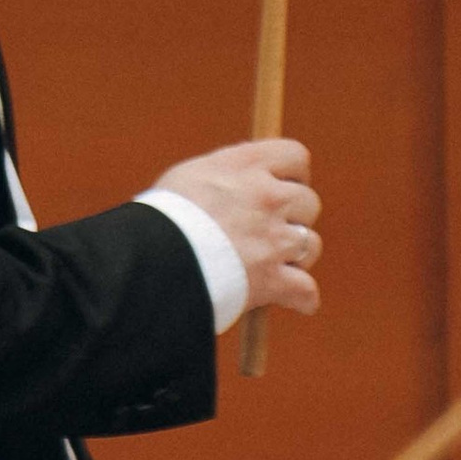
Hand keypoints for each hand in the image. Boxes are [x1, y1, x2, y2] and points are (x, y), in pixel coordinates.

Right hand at [154, 136, 318, 319]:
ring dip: (298, 256)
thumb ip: (222, 175)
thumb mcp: (188, 178)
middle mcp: (267, 198)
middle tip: (272, 231)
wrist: (150, 260)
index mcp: (246, 167)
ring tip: (276, 264)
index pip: (295, 156)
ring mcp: (272, 240)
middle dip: (294, 217)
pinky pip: (305, 290)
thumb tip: (237, 181)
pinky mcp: (271, 280)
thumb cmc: (159, 219)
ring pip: (310, 245)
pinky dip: (303, 299)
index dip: (294, 173)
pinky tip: (298, 302)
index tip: (282, 185)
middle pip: (308, 202)